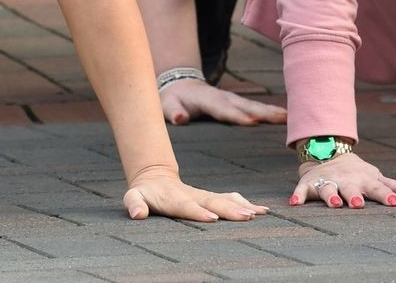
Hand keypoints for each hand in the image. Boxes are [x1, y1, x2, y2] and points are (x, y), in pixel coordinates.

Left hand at [122, 167, 267, 221]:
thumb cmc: (144, 193)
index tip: (212, 218)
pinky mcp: (212, 198)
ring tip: (260, 213)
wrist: (155, 178)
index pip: (186, 207)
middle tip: (247, 216)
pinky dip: (247, 204)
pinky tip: (262, 210)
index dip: (198, 212)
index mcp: (174, 199)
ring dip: (242, 206)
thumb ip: (134, 204)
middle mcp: (193, 196)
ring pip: (225, 200)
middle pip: (212, 203)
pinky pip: (231, 199)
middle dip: (230, 210)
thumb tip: (137, 214)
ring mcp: (204, 196)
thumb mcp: (133, 197)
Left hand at [159, 79, 287, 126]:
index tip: (253, 122)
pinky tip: (287, 117)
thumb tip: (180, 119)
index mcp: (208, 100)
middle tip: (284, 119)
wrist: (180, 85)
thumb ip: (173, 112)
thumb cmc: (173, 99)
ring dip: (272, 111)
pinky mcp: (238, 102)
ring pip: (255, 105)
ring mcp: (233, 99)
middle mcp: (224, 97)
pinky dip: (271, 111)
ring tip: (291, 118)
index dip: (238, 116)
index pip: (224, 110)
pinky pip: (257, 107)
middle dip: (265, 112)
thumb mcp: (167, 105)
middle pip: (246, 106)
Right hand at [291, 153, 395, 208]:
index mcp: (363, 180)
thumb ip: (390, 186)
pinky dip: (298, 195)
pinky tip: (294, 203)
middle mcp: (345, 180)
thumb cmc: (356, 173)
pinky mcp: (309, 183)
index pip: (377, 188)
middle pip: (351, 188)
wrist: (327, 153)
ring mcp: (327, 181)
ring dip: (330, 196)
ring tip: (334, 204)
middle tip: (358, 204)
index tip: (393, 202)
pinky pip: (302, 189)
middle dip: (354, 196)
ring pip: (328, 189)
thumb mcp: (374, 177)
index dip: (385, 195)